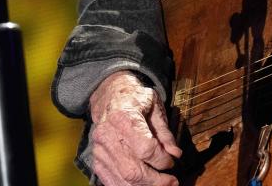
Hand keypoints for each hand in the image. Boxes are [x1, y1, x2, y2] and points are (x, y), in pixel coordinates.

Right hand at [89, 70, 182, 185]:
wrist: (109, 94)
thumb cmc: (135, 98)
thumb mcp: (155, 106)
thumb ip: (164, 132)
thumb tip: (175, 154)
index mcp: (124, 117)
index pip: (145, 149)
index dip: (162, 160)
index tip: (172, 162)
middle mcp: (107, 135)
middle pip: (132, 170)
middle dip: (155, 181)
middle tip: (171, 182)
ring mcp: (99, 149)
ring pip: (122, 179)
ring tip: (160, 184)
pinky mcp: (96, 159)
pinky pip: (110, 180)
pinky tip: (143, 185)